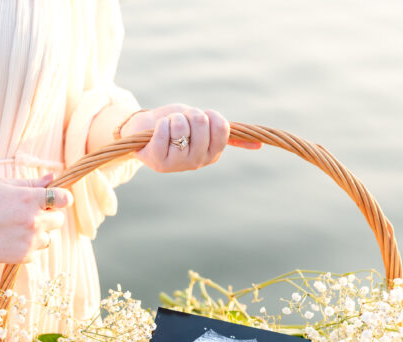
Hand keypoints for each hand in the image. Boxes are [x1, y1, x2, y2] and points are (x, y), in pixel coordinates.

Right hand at [0, 174, 72, 263]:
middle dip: (48, 216)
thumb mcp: (3, 185)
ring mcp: (29, 241)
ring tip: (15, 228)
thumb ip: (30, 184)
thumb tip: (52, 178)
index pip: (63, 199)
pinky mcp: (23, 257)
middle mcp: (33, 221)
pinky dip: (27, 247)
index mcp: (30, 199)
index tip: (57, 199)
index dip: (62, 198)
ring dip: (38, 233)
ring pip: (48, 238)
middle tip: (27, 214)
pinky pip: (36, 251)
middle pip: (58, 220)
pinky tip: (9, 239)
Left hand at [120, 104, 260, 172]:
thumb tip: (259, 145)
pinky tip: (156, 133)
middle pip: (201, 122)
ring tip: (168, 128)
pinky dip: (160, 124)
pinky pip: (165, 129)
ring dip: (173, 118)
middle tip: (180, 123)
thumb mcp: (203, 127)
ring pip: (181, 124)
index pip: (221, 127)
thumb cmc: (176, 127)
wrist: (143, 132)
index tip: (199, 120)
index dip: (209, 116)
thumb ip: (224, 134)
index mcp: (212, 154)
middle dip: (189, 114)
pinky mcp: (157, 161)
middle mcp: (197, 163)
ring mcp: (177, 164)